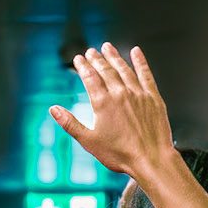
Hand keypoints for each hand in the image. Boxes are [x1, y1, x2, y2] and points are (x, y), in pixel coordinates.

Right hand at [52, 45, 174, 179]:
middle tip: (91, 51)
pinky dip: (140, 61)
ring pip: (124, 68)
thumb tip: (54, 110)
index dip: (83, 66)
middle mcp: (120, 94)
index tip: (79, 59)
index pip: (90, 77)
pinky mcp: (153, 97)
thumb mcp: (89, 142)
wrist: (151, 160)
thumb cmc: (121, 155)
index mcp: (103, 103)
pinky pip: (145, 74)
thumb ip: (70, 124)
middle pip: (106, 70)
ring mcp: (138, 93)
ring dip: (114, 56)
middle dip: (96, 58)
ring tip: (108, 47)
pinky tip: (136, 52)